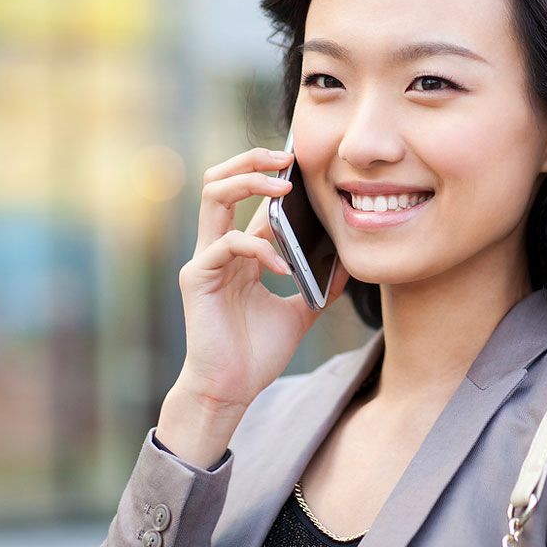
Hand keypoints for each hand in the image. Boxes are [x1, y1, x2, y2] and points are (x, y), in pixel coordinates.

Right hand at [174, 146, 351, 410]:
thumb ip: (319, 284)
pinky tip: (283, 267)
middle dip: (252, 160)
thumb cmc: (258, 353)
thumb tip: (349, 263)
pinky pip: (227, 244)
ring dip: (249, 182)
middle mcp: (218, 247)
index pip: (250, 197)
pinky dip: (260, 249)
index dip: (273, 174)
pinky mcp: (197, 277)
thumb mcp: (301, 311)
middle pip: (220, 180)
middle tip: (286, 157)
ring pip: (213, 194)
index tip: (303, 162)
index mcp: (240, 252)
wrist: (232, 389)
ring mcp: (205, 259)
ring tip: (283, 189)